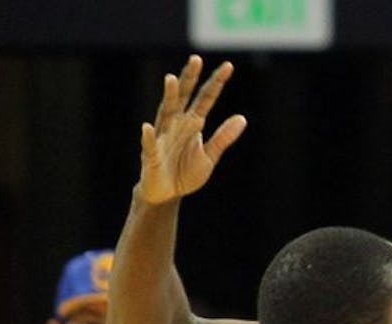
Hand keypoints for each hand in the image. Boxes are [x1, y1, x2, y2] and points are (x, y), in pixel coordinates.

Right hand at [138, 55, 247, 204]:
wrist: (166, 195)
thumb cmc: (184, 173)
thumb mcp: (209, 156)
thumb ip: (223, 138)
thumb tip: (242, 118)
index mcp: (192, 124)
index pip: (205, 99)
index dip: (216, 84)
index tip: (228, 66)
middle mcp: (176, 125)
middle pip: (184, 97)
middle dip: (190, 79)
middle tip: (196, 59)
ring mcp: (163, 138)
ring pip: (165, 113)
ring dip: (169, 97)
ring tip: (172, 80)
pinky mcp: (152, 157)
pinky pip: (150, 145)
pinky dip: (150, 137)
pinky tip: (149, 127)